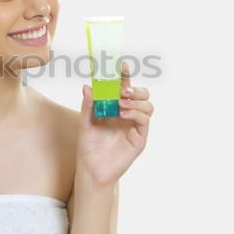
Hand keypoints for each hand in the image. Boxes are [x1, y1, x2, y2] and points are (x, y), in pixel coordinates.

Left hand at [76, 60, 153, 187]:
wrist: (91, 169)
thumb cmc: (88, 146)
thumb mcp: (85, 122)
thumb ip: (88, 105)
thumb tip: (87, 86)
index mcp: (115, 107)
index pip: (124, 87)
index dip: (125, 75)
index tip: (122, 65)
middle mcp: (128, 114)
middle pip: (142, 94)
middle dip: (135, 88)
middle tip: (122, 90)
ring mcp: (135, 125)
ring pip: (147, 105)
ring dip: (136, 100)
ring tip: (121, 104)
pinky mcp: (140, 138)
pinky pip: (144, 120)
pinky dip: (136, 113)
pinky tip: (124, 113)